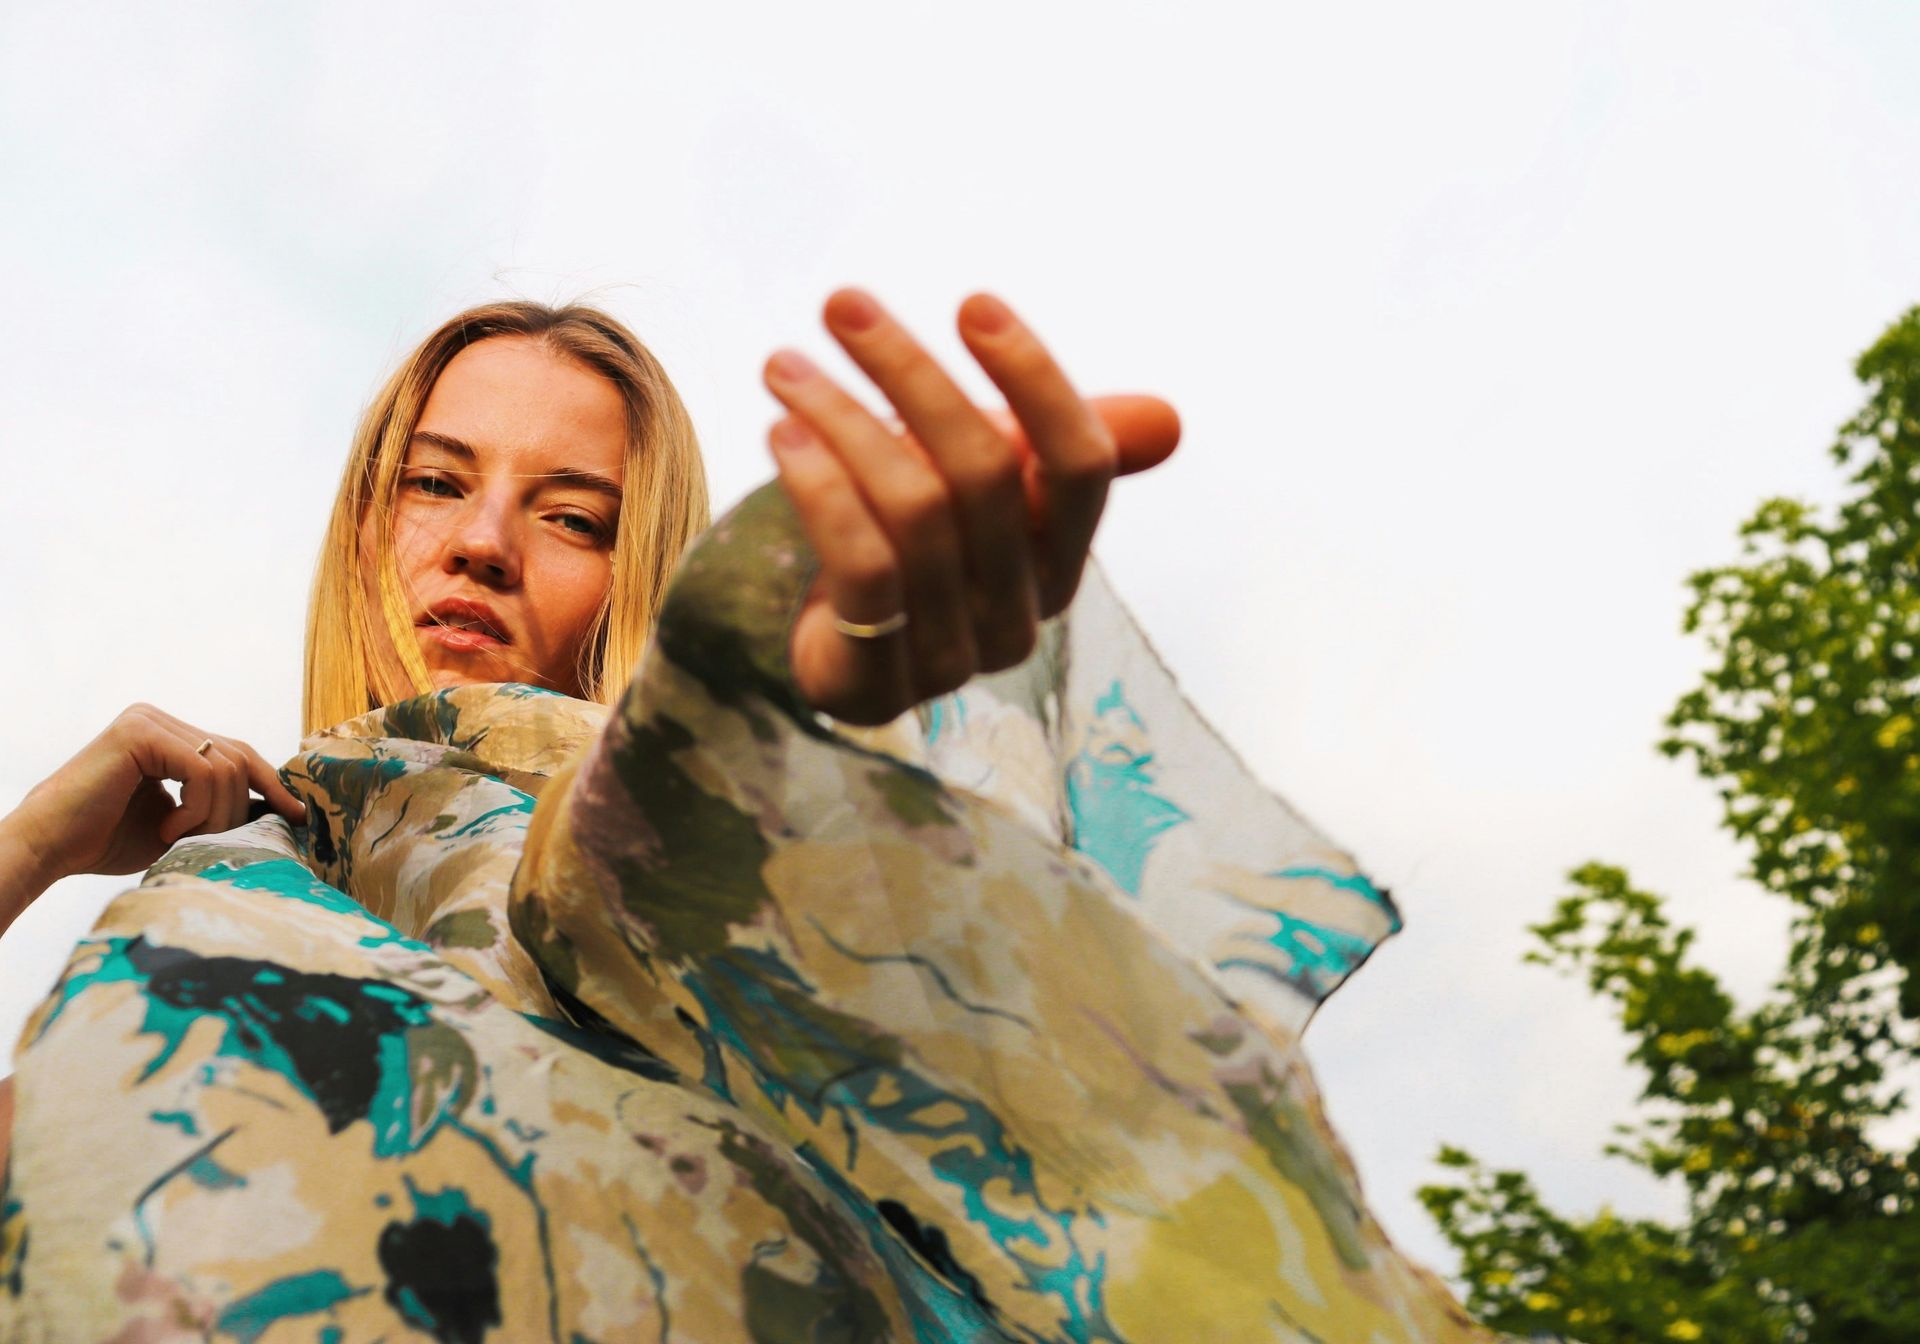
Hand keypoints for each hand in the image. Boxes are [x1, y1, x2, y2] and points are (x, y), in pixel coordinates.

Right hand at [7, 704, 307, 884]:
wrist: (48, 848)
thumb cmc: (104, 842)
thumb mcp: (177, 824)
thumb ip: (214, 809)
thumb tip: (276, 812)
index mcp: (168, 736)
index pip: (237, 754)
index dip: (270, 785)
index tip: (297, 815)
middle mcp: (160, 720)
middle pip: (238, 757)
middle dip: (247, 804)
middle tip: (232, 840)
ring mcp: (150, 720)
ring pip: (225, 765)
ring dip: (217, 814)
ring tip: (184, 839)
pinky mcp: (141, 732)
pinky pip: (203, 769)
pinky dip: (197, 807)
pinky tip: (169, 830)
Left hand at [764, 289, 1179, 725]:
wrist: (832, 659)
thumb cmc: (918, 549)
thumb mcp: (988, 486)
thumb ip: (1060, 446)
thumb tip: (1168, 421)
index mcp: (1060, 561)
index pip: (1080, 466)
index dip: (1037, 380)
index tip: (972, 304)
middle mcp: (1020, 615)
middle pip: (986, 475)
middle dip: (911, 374)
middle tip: (842, 304)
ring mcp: (950, 656)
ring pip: (916, 512)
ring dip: (843, 420)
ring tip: (786, 364)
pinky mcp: (876, 682)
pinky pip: (863, 568)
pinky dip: (821, 490)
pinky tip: (782, 433)